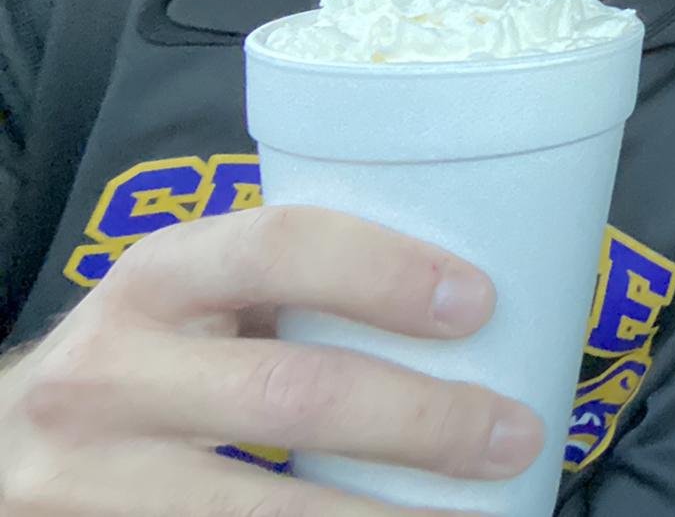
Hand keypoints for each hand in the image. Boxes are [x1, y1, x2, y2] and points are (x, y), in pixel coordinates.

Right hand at [0, 204, 541, 513]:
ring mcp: (95, 483)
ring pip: (264, 509)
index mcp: (156, 278)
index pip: (277, 247)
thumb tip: (468, 296)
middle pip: (291, 397)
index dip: (382, 273)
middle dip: (421, 421)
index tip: (477, 303)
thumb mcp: (188, 297)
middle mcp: (112, 375)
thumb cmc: (144, 354)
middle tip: (516, 433)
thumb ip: (285, 286)